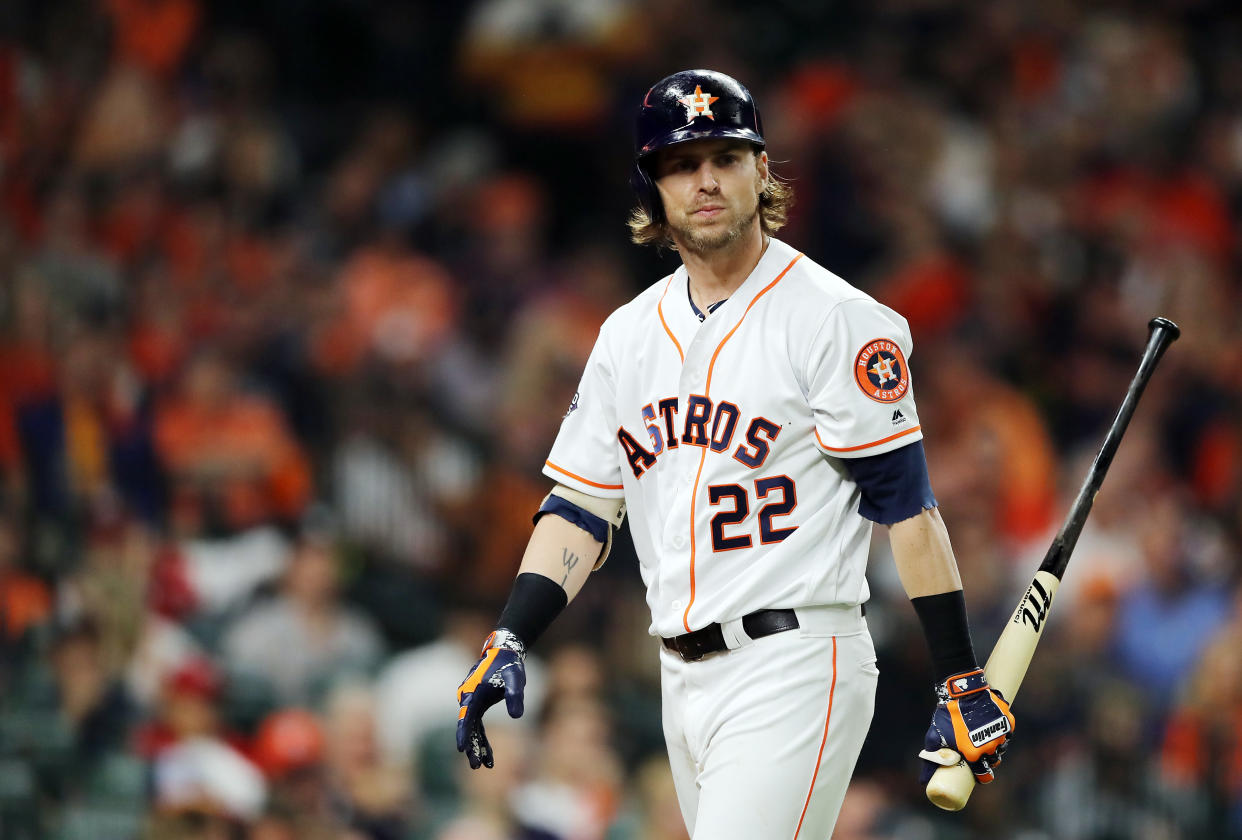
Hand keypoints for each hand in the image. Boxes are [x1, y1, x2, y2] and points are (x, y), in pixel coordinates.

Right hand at [456, 629, 526, 768]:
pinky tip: (488, 755)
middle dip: (471, 747)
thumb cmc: (509, 666)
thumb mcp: (515, 679)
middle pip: (467, 726)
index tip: (461, 748)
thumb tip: (517, 717)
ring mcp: (472, 702)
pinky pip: (478, 725)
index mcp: (474, 693)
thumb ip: (515, 696)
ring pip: (472, 728)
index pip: (467, 717)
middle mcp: (468, 698)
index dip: (464, 733)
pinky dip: (482, 740)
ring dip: (477, 746)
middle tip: (476, 766)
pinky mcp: (478, 705)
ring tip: (483, 766)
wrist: (504, 653)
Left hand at [918, 668, 1013, 784]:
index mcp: (975, 754)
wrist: (962, 690)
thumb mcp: (935, 737)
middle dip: (988, 760)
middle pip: (994, 760)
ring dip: (996, 746)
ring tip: (986, 740)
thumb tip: (922, 781)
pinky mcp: (1008, 721)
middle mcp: (991, 746)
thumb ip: (931, 760)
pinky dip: (1002, 731)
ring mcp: (1001, 733)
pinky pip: (1007, 731)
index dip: (982, 777)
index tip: (978, 774)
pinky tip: (994, 728)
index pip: (984, 775)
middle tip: (980, 754)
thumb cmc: (947, 715)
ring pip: (1002, 746)